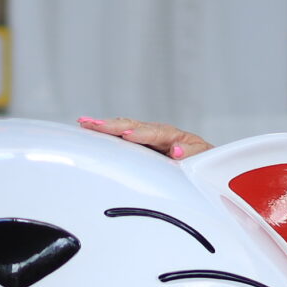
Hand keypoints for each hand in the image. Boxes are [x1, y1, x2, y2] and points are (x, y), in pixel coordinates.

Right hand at [77, 115, 212, 158]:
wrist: (201, 163)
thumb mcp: (202, 157)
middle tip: (92, 124)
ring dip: (104, 126)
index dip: (140, 134)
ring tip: (84, 123)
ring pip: (123, 128)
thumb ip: (191, 153)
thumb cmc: (201, 161)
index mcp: (172, 136)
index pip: (153, 133)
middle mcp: (156, 133)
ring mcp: (145, 138)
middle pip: (132, 126)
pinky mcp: (138, 145)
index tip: (127, 135)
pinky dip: (105, 133)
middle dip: (113, 125)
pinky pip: (120, 137)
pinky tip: (90, 130)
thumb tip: (177, 150)